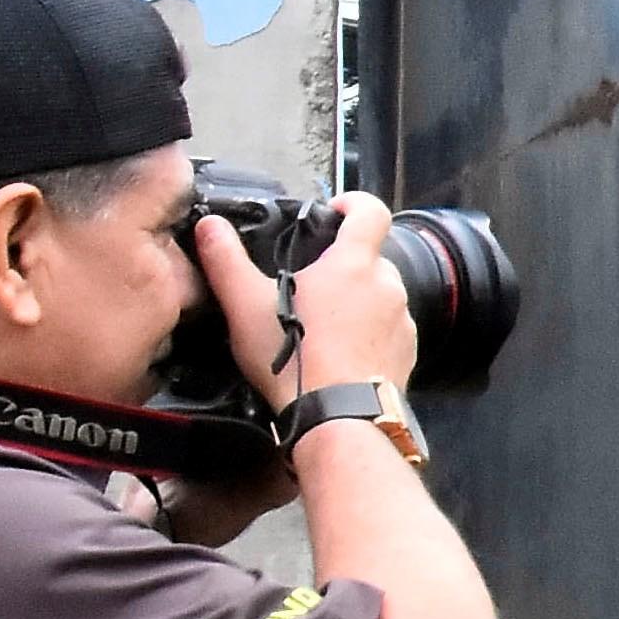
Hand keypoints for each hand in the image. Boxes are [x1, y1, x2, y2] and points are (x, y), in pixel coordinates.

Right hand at [194, 196, 416, 418]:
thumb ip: (226, 260)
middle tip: (308, 286)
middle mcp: (388, 285)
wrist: (340, 415)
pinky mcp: (408, 351)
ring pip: (380, 295)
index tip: (334, 210)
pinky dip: (367, 333)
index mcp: (354, 264)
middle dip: (343, 265)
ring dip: (355, 301)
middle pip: (370, 258)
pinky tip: (338, 352)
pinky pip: (388, 330)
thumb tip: (210, 225)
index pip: (370, 211)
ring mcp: (403, 320)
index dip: (353, 203)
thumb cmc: (294, 357)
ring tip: (319, 324)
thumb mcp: (246, 305)